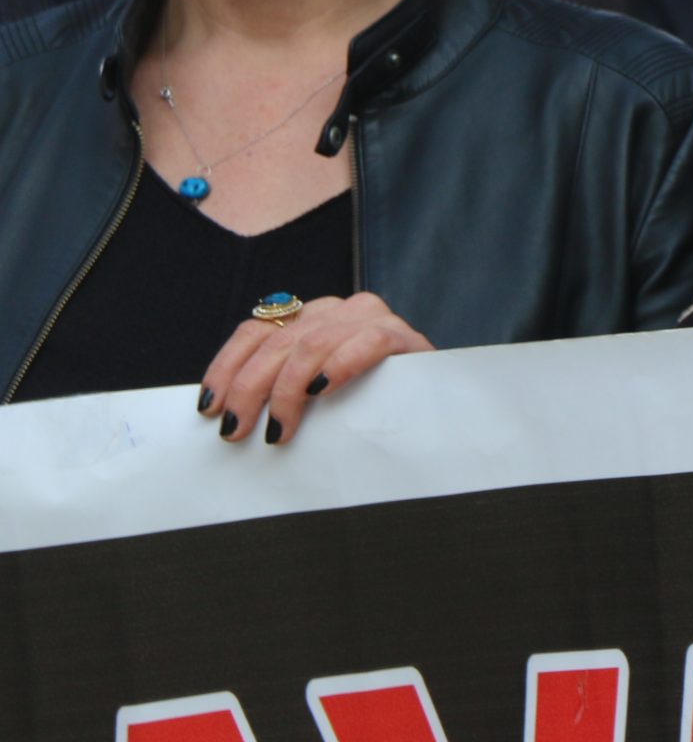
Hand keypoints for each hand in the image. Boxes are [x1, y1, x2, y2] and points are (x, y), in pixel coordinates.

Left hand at [197, 293, 432, 445]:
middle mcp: (337, 310)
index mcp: (310, 318)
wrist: (434, 403)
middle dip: (249, 389)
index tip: (209, 407)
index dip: (226, 366)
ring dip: (287, 390)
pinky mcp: (403, 336)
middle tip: (236, 431)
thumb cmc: (366, 402)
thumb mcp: (313, 390)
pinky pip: (367, 342)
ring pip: (312, 342)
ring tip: (278, 430)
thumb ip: (281, 386)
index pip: (255, 330)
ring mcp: (371, 318)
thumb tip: (225, 415)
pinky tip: (322, 389)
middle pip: (277, 341)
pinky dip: (340, 364)